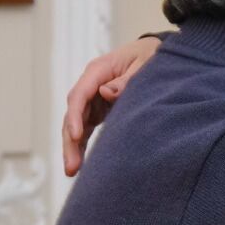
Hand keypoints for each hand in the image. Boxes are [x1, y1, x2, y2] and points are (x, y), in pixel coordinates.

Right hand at [61, 36, 162, 175]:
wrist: (153, 53)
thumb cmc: (150, 55)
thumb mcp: (145, 62)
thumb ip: (127, 79)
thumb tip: (106, 92)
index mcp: (99, 70)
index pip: (80, 94)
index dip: (75, 115)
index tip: (76, 136)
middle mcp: (91, 85)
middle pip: (74, 113)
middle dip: (70, 140)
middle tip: (71, 166)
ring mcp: (93, 99)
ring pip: (76, 124)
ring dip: (73, 148)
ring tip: (71, 171)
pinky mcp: (98, 110)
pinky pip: (85, 130)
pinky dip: (82, 146)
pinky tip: (79, 165)